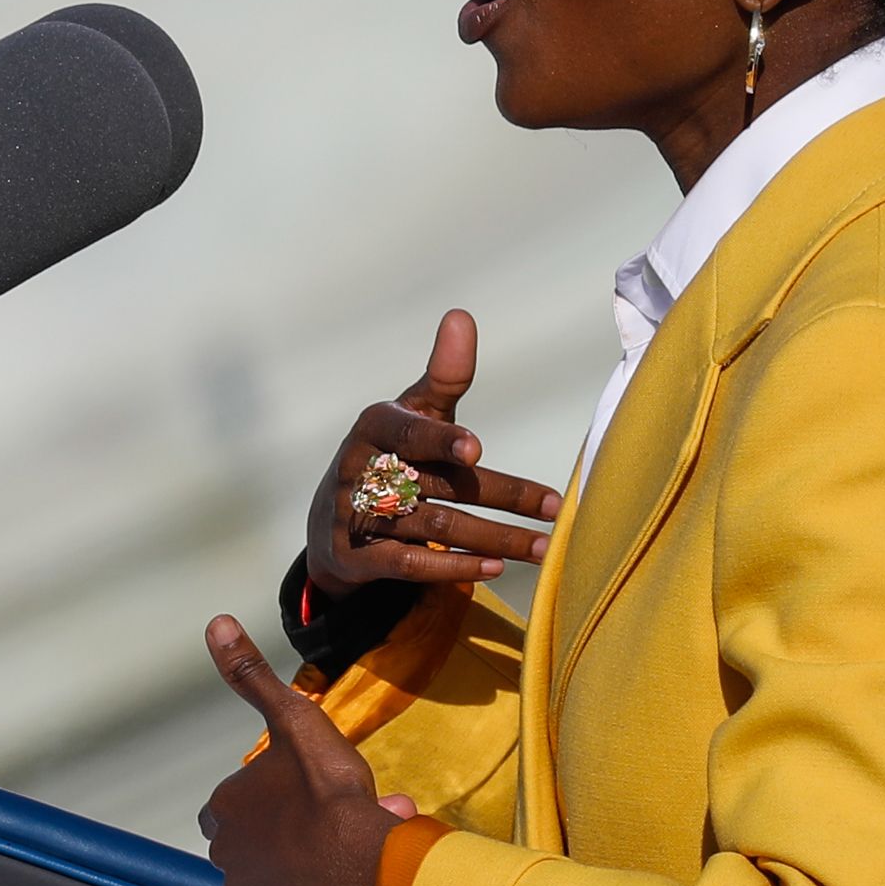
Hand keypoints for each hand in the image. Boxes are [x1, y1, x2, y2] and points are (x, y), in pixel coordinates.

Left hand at [195, 615, 426, 885]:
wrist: (358, 855)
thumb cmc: (326, 789)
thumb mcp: (293, 719)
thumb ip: (251, 676)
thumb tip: (215, 623)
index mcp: (224, 807)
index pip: (236, 806)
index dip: (272, 803)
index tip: (306, 800)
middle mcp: (223, 854)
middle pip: (255, 846)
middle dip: (290, 841)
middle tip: (333, 829)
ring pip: (271, 885)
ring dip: (300, 877)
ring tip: (342, 862)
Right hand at [306, 308, 561, 601]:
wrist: (331, 520)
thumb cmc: (388, 454)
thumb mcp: (410, 413)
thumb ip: (442, 376)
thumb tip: (461, 316)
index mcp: (375, 428)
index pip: (410, 433)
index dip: (441, 440)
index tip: (476, 450)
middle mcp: (361, 471)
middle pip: (440, 486)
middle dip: (501, 497)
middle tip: (553, 510)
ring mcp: (356, 517)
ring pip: (434, 529)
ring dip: (493, 539)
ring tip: (541, 548)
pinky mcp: (358, 559)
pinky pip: (409, 566)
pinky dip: (452, 569)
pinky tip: (494, 569)